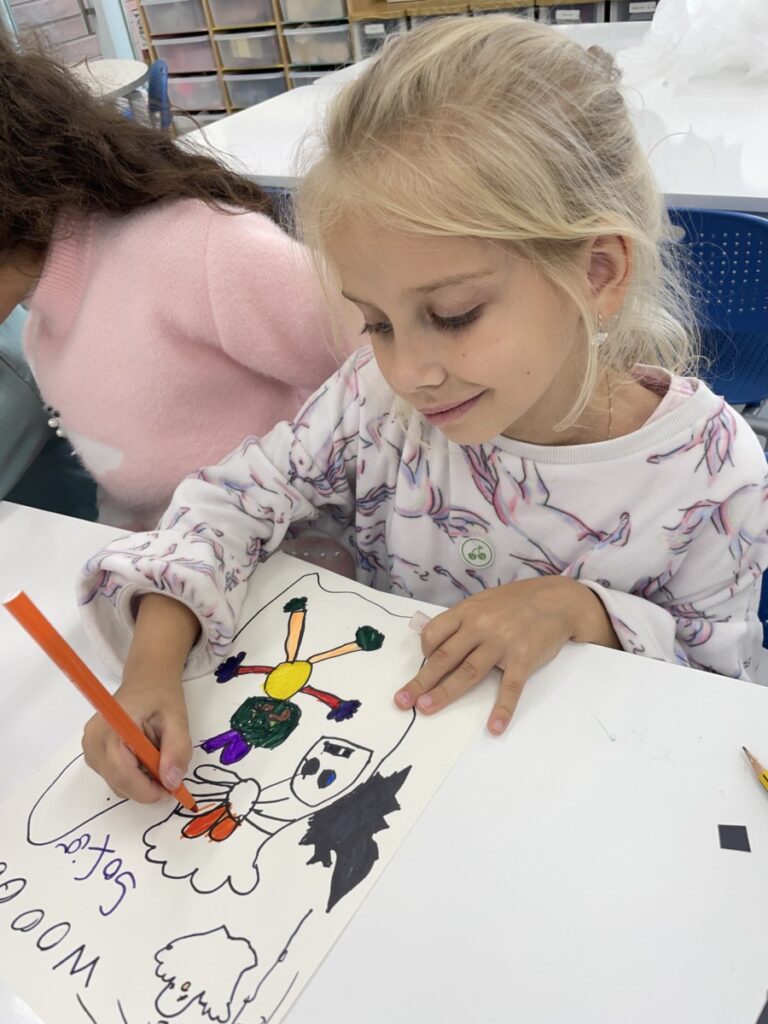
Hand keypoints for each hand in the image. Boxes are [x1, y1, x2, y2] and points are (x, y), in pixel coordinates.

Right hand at [82, 593, 198, 801]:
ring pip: (117, 783)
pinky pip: (114, 776)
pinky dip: (133, 775)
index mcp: (112, 726)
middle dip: (147, 786)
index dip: (147, 790)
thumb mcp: (178, 719)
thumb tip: (171, 782)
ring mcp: (90, 747)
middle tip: (170, 771)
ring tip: (157, 755)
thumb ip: (177, 750)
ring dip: (141, 780)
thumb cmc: (161, 695)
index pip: (122, 773)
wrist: (146, 680)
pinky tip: (145, 757)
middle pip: (119, 782)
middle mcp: (93, 739)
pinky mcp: (93, 753)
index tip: (171, 790)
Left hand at [395, 577, 617, 733]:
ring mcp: (501, 643)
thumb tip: (437, 641)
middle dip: (421, 680)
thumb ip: (463, 620)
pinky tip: (495, 727)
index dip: (423, 652)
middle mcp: (480, 627)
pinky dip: (502, 709)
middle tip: (403, 700)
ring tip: (427, 708)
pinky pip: (510, 687)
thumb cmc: (516, 602)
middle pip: (444, 657)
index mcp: (467, 612)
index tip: (421, 667)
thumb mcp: (484, 602)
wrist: (556, 599)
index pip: (434, 633)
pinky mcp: (523, 658)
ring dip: (446, 692)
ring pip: (468, 672)